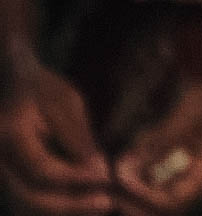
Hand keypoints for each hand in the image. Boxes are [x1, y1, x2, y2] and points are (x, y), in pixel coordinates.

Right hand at [0, 60, 111, 215]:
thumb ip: (77, 136)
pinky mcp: (4, 174)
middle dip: (69, 204)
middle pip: (28, 195)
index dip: (75, 178)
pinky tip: (81, 197)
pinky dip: (53, 200)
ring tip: (98, 203)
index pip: (41, 169)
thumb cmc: (40, 88)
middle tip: (105, 203)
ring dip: (63, 206)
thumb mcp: (65, 102)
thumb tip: (98, 170)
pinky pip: (26, 194)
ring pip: (25, 200)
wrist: (8, 84)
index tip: (106, 177)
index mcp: (10, 133)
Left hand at [114, 76, 201, 213]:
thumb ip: (163, 141)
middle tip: (112, 190)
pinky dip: (144, 173)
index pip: (175, 202)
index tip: (123, 181)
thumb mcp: (193, 115)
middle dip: (138, 200)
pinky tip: (128, 163)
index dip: (146, 197)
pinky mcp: (190, 161)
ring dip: (137, 187)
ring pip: (162, 193)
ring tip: (116, 175)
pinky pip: (163, 176)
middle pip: (167, 205)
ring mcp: (198, 171)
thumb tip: (127, 168)